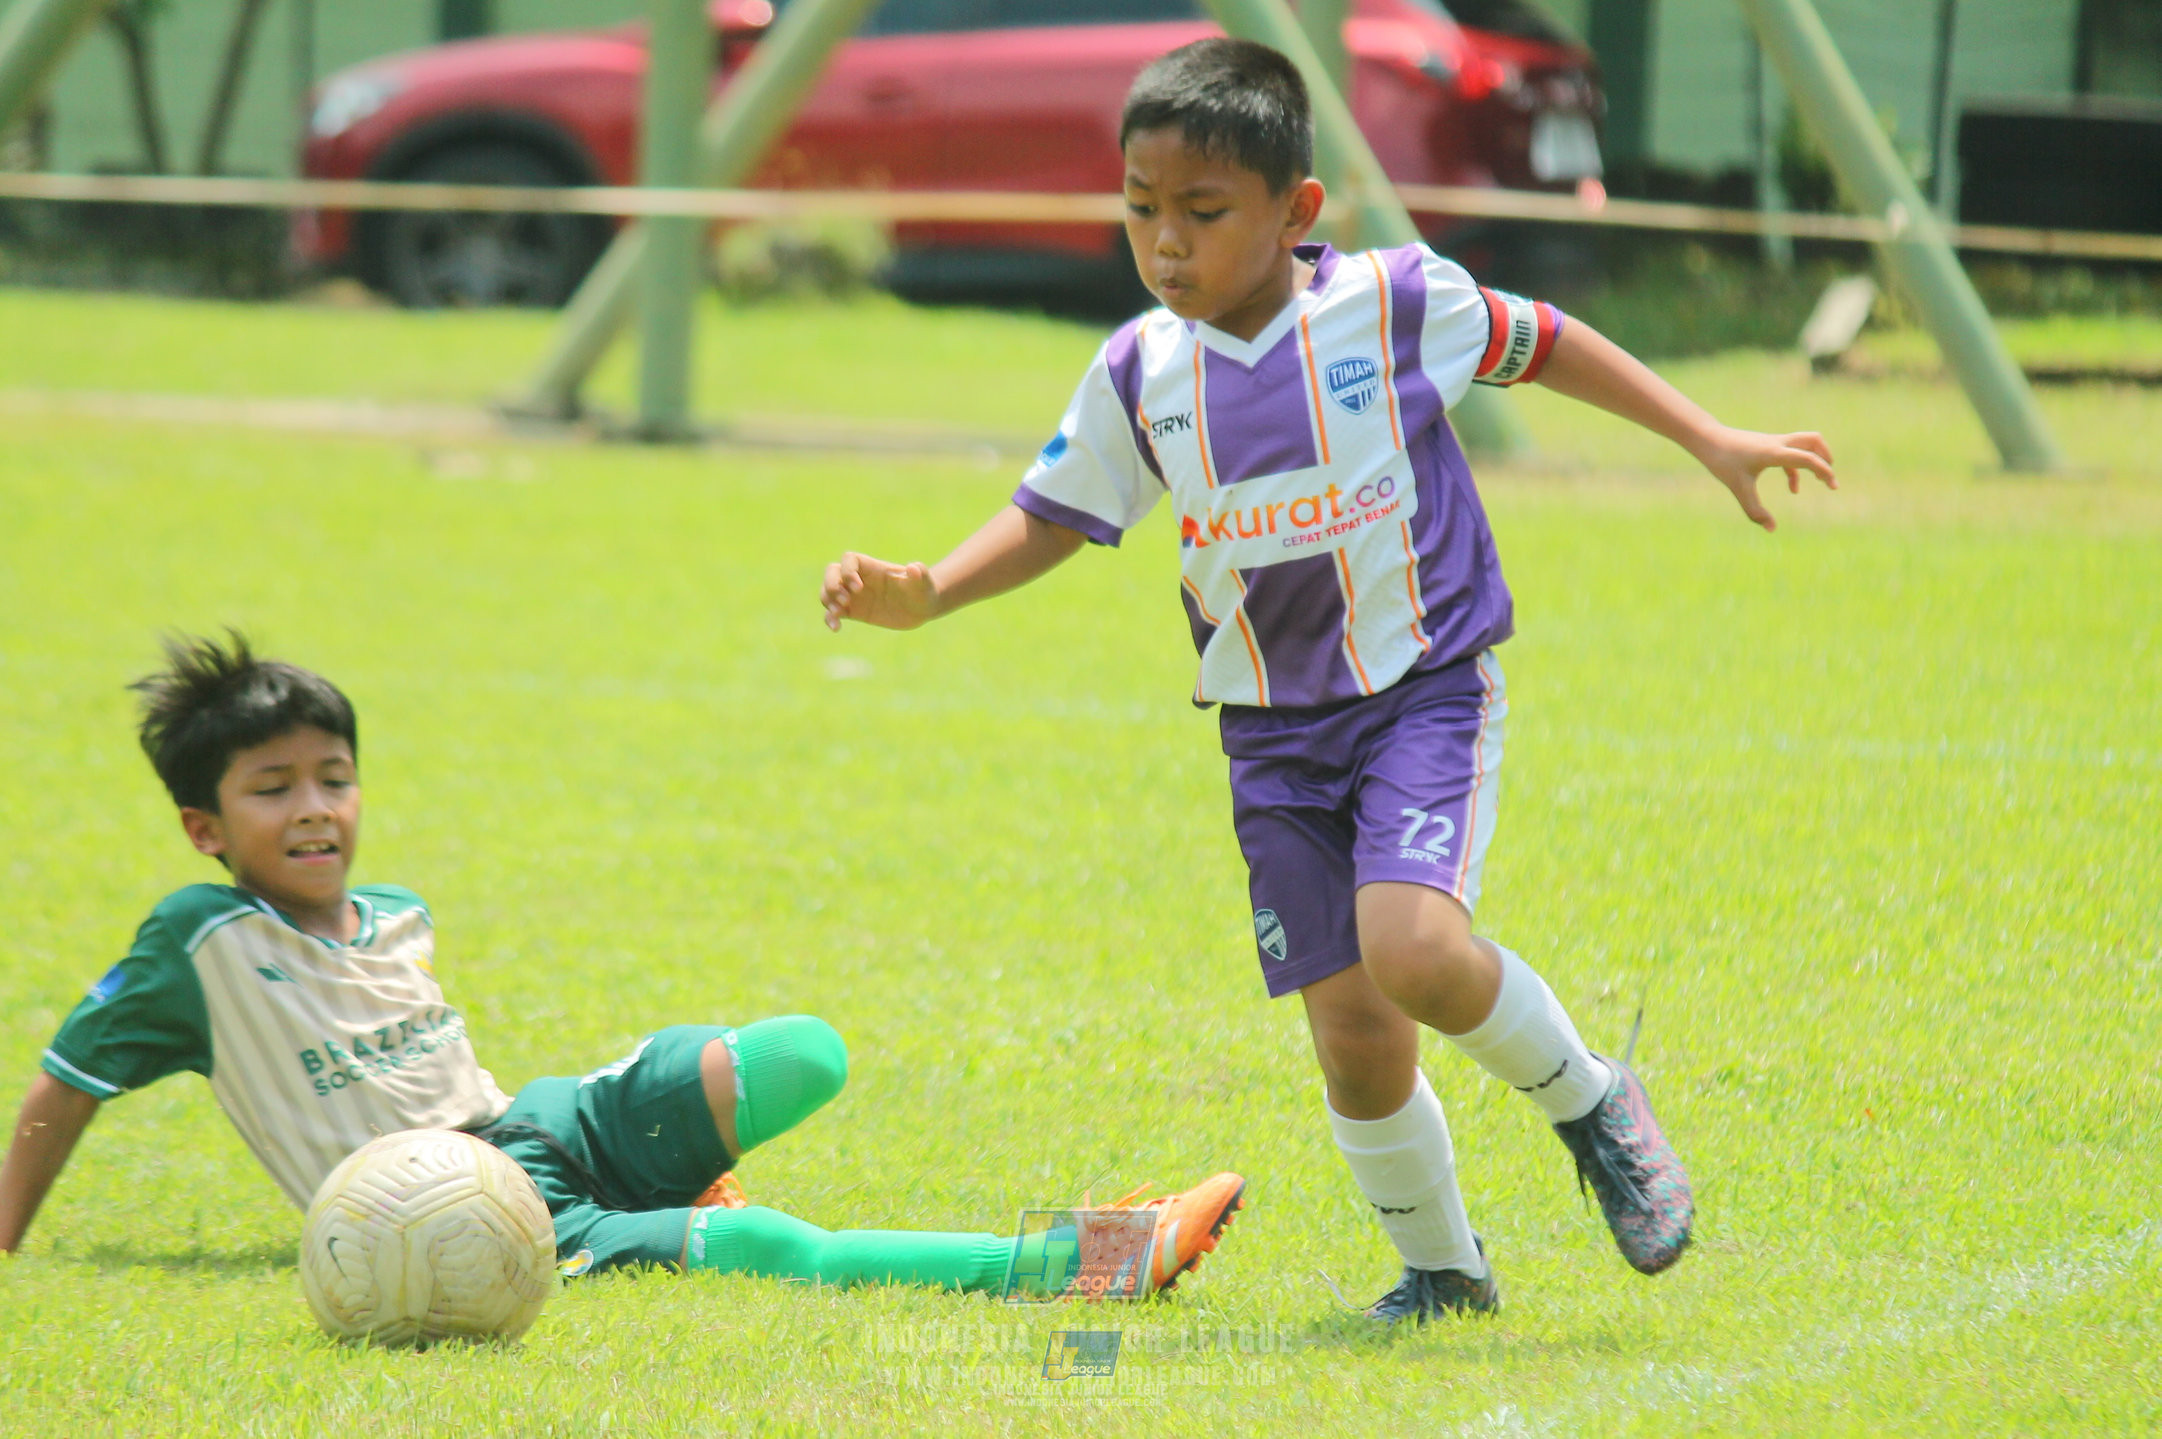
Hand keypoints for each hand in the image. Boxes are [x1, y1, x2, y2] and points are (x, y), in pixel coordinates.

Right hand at [821, 551, 937, 631]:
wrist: (922, 608)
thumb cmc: (923, 590)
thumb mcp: (923, 583)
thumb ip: (920, 573)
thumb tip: (913, 567)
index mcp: (873, 567)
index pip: (849, 559)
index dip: (848, 571)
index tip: (858, 588)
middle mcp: (859, 578)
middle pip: (832, 572)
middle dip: (832, 585)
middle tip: (846, 601)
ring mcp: (854, 595)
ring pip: (828, 591)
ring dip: (828, 601)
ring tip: (839, 613)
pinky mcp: (854, 611)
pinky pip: (833, 612)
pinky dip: (830, 619)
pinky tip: (836, 628)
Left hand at [1692, 427, 1836, 531]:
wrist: (1708, 439)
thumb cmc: (1723, 462)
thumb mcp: (1739, 488)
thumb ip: (1755, 511)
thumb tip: (1771, 529)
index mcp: (1774, 452)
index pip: (1807, 458)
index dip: (1823, 471)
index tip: (1832, 486)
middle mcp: (1778, 443)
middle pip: (1813, 440)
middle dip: (1826, 457)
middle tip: (1830, 478)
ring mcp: (1773, 442)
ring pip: (1804, 443)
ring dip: (1814, 460)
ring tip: (1821, 481)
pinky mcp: (1767, 445)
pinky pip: (1790, 453)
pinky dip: (1797, 469)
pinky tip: (1793, 488)